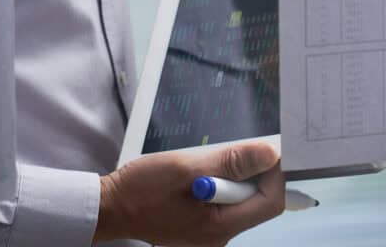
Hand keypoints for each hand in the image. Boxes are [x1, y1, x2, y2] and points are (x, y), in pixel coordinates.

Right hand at [94, 140, 283, 245]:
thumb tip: (269, 153)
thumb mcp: (188, 167)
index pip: (270, 202)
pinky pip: (222, 203)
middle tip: (226, 151)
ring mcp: (210, 234)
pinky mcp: (200, 226)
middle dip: (249, 173)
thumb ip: (230, 161)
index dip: (273, 173)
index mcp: (220, 227)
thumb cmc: (144, 188)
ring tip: (202, 164)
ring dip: (230, 177)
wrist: (112, 206)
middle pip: (256, 202)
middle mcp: (220, 237)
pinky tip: (197, 175)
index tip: (264, 147)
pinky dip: (218, 184)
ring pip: (238, 200)